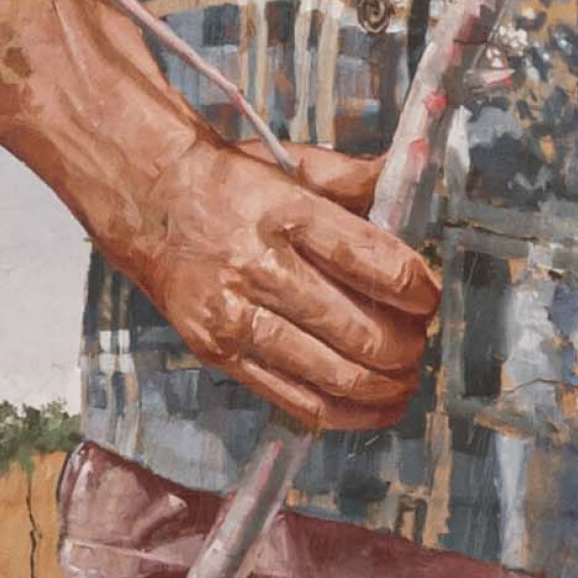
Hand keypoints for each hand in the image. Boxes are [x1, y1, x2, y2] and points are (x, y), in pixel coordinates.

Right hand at [111, 127, 438, 431]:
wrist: (149, 205)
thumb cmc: (231, 184)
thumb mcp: (293, 163)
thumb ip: (356, 178)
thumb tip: (411, 172)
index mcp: (285, 213)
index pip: (372, 263)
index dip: (416, 290)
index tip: (428, 297)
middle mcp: (260, 269)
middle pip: (359, 330)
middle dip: (406, 345)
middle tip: (420, 340)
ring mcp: (235, 319)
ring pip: (333, 374)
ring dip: (385, 385)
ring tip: (406, 377)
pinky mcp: (219, 355)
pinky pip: (295, 400)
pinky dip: (346, 413)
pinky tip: (377, 406)